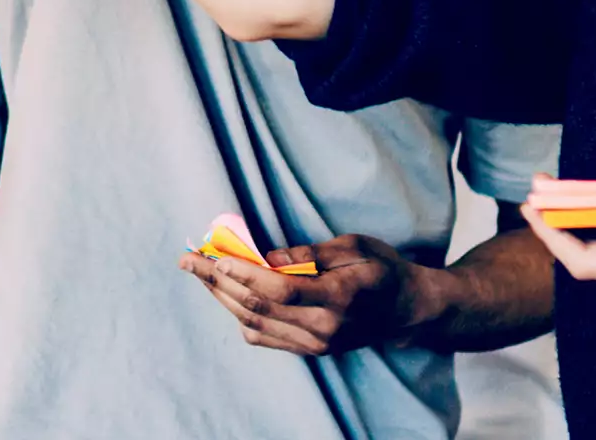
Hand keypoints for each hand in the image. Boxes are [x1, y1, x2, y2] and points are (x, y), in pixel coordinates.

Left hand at [178, 234, 423, 354]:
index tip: (216, 254)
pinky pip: (264, 337)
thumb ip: (314, 253)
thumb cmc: (383, 269)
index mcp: (338, 297)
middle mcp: (323, 327)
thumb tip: (271, 256)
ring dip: (221, 297)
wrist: (406, 311)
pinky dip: (239, 316)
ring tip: (199, 273)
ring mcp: (314, 343)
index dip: (244, 272)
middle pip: (258, 307)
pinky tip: (226, 294)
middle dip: (218, 281)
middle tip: (189, 259)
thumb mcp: (357, 246)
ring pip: (254, 323)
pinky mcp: (309, 350)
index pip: (280, 288)